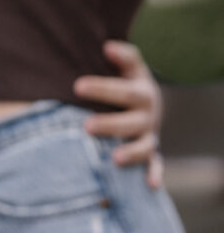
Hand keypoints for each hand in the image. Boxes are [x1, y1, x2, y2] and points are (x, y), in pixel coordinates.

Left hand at [73, 41, 163, 189]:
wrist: (147, 102)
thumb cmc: (126, 80)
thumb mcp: (129, 66)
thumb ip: (122, 56)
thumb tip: (107, 47)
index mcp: (141, 91)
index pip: (124, 90)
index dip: (102, 88)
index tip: (77, 86)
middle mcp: (148, 114)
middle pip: (133, 121)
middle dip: (111, 124)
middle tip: (86, 126)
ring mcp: (150, 135)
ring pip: (144, 146)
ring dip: (132, 153)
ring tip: (114, 159)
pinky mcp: (151, 153)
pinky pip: (155, 165)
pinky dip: (154, 174)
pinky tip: (150, 185)